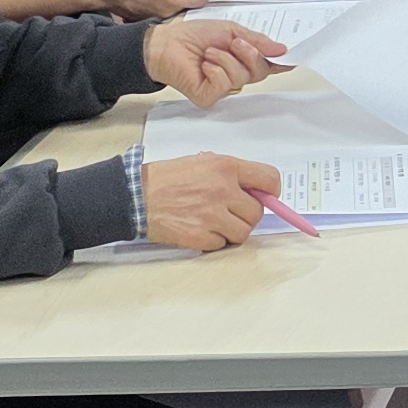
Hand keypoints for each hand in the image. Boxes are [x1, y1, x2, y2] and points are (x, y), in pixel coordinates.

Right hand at [139, 151, 284, 252]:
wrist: (136, 195)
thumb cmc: (167, 178)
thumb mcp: (203, 163)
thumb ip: (231, 174)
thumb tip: (255, 190)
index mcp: (226, 167)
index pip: (269, 179)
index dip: (271, 191)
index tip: (266, 196)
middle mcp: (223, 190)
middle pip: (257, 212)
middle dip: (247, 214)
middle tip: (231, 212)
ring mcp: (212, 215)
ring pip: (243, 232)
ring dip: (233, 230)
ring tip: (215, 222)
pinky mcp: (200, 236)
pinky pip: (222, 244)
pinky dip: (214, 241)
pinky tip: (200, 229)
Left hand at [142, 19, 283, 106]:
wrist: (165, 44)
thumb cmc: (194, 36)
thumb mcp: (230, 31)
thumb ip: (257, 41)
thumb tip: (282, 50)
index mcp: (244, 59)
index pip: (269, 64)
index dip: (282, 62)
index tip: (292, 58)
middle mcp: (236, 76)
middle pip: (260, 71)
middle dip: (250, 53)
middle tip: (235, 43)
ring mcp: (223, 89)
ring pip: (242, 77)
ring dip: (226, 59)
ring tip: (209, 53)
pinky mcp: (209, 97)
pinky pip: (224, 84)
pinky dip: (215, 69)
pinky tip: (203, 65)